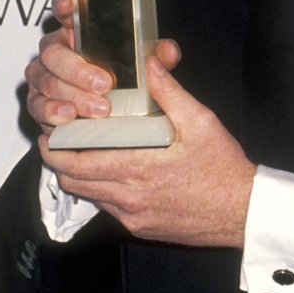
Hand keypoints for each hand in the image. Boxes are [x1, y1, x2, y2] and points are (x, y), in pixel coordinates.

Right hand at [26, 0, 178, 133]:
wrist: (114, 118)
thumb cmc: (123, 84)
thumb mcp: (145, 68)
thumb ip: (157, 57)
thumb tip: (168, 51)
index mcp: (79, 34)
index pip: (67, 12)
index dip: (65, 5)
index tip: (70, 4)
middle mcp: (57, 52)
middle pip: (53, 52)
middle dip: (78, 69)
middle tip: (104, 83)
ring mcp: (44, 77)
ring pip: (46, 80)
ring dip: (73, 95)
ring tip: (98, 108)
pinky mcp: (39, 103)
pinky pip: (37, 105)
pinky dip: (53, 111)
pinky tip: (69, 116)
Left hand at [38, 52, 255, 247]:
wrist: (243, 210)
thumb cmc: (224, 168)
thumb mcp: (201, 121)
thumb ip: (170, 92)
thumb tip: (150, 64)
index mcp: (139, 168)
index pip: (78, 163)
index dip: (55, 150)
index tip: (50, 134)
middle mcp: (130, 198)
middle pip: (75, 183)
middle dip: (58, 162)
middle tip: (56, 143)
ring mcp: (134, 217)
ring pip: (90, 198)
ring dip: (79, 178)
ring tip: (80, 155)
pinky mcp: (142, 228)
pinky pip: (110, 209)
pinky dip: (101, 192)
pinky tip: (112, 175)